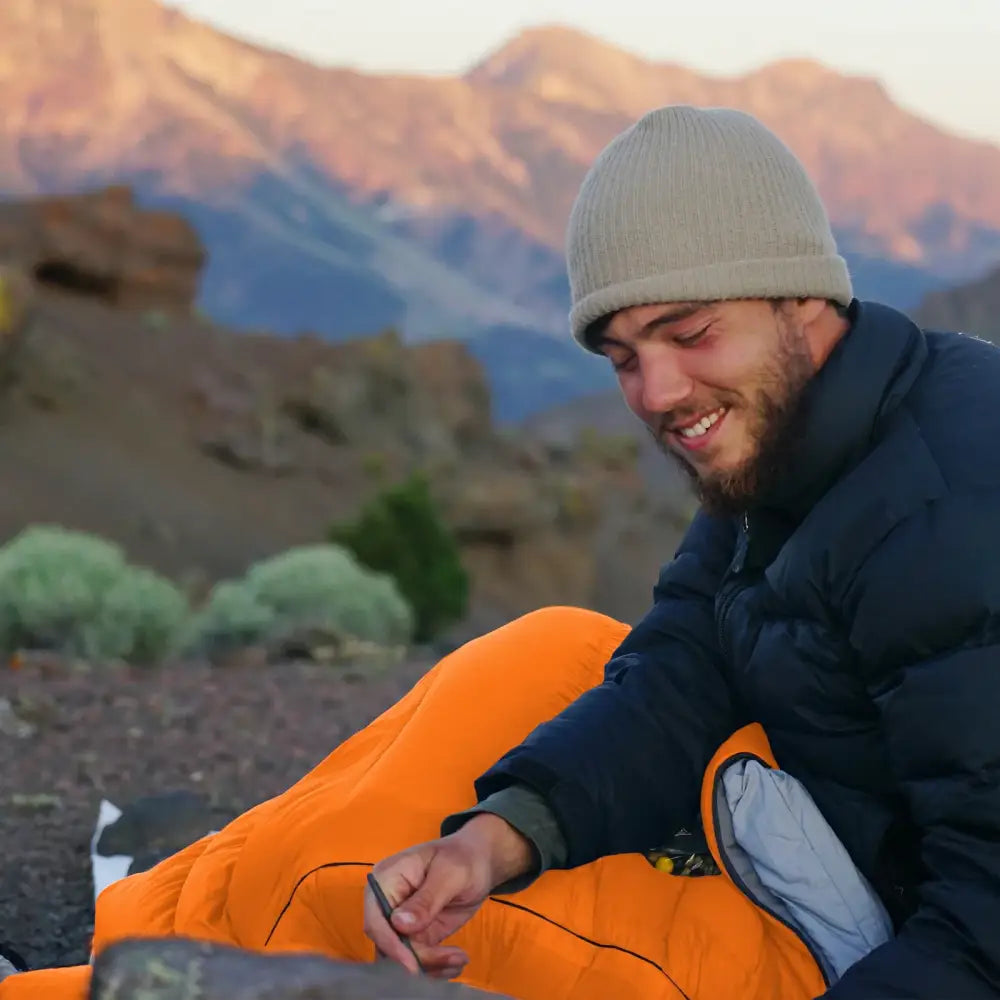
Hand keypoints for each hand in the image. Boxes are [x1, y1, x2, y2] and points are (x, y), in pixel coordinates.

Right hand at [363, 813, 534, 979]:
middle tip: (451, 958)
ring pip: (402, 958)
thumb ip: (426, 899)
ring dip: (431, 965)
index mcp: (386, 879)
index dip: (389, 943)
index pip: (375, 918)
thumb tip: (398, 924)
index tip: (412, 964)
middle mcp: (387, 903)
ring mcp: (401, 922)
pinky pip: (417, 959)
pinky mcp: (415, 935)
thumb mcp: (449, 874)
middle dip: (418, 958)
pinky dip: (436, 966)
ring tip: (460, 958)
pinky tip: (457, 960)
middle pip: (388, 944)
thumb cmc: (462, 857)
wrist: (479, 861)